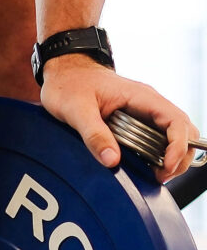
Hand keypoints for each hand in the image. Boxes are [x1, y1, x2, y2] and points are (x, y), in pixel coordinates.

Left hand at [40, 54, 198, 181]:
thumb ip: (94, 134)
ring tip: (155, 176)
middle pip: (184, 130)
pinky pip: (157, 140)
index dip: (178, 146)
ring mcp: (144, 114)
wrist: (65, 72)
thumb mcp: (76, 110)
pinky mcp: (136, 123)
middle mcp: (149, 105)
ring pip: (173, 136)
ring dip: (171, 158)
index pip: (176, 120)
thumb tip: (112, 161)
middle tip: (161, 176)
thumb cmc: (70, 85)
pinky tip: (145, 168)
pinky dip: (157, 156)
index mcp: (141, 97)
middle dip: (180, 156)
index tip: (165, 167)